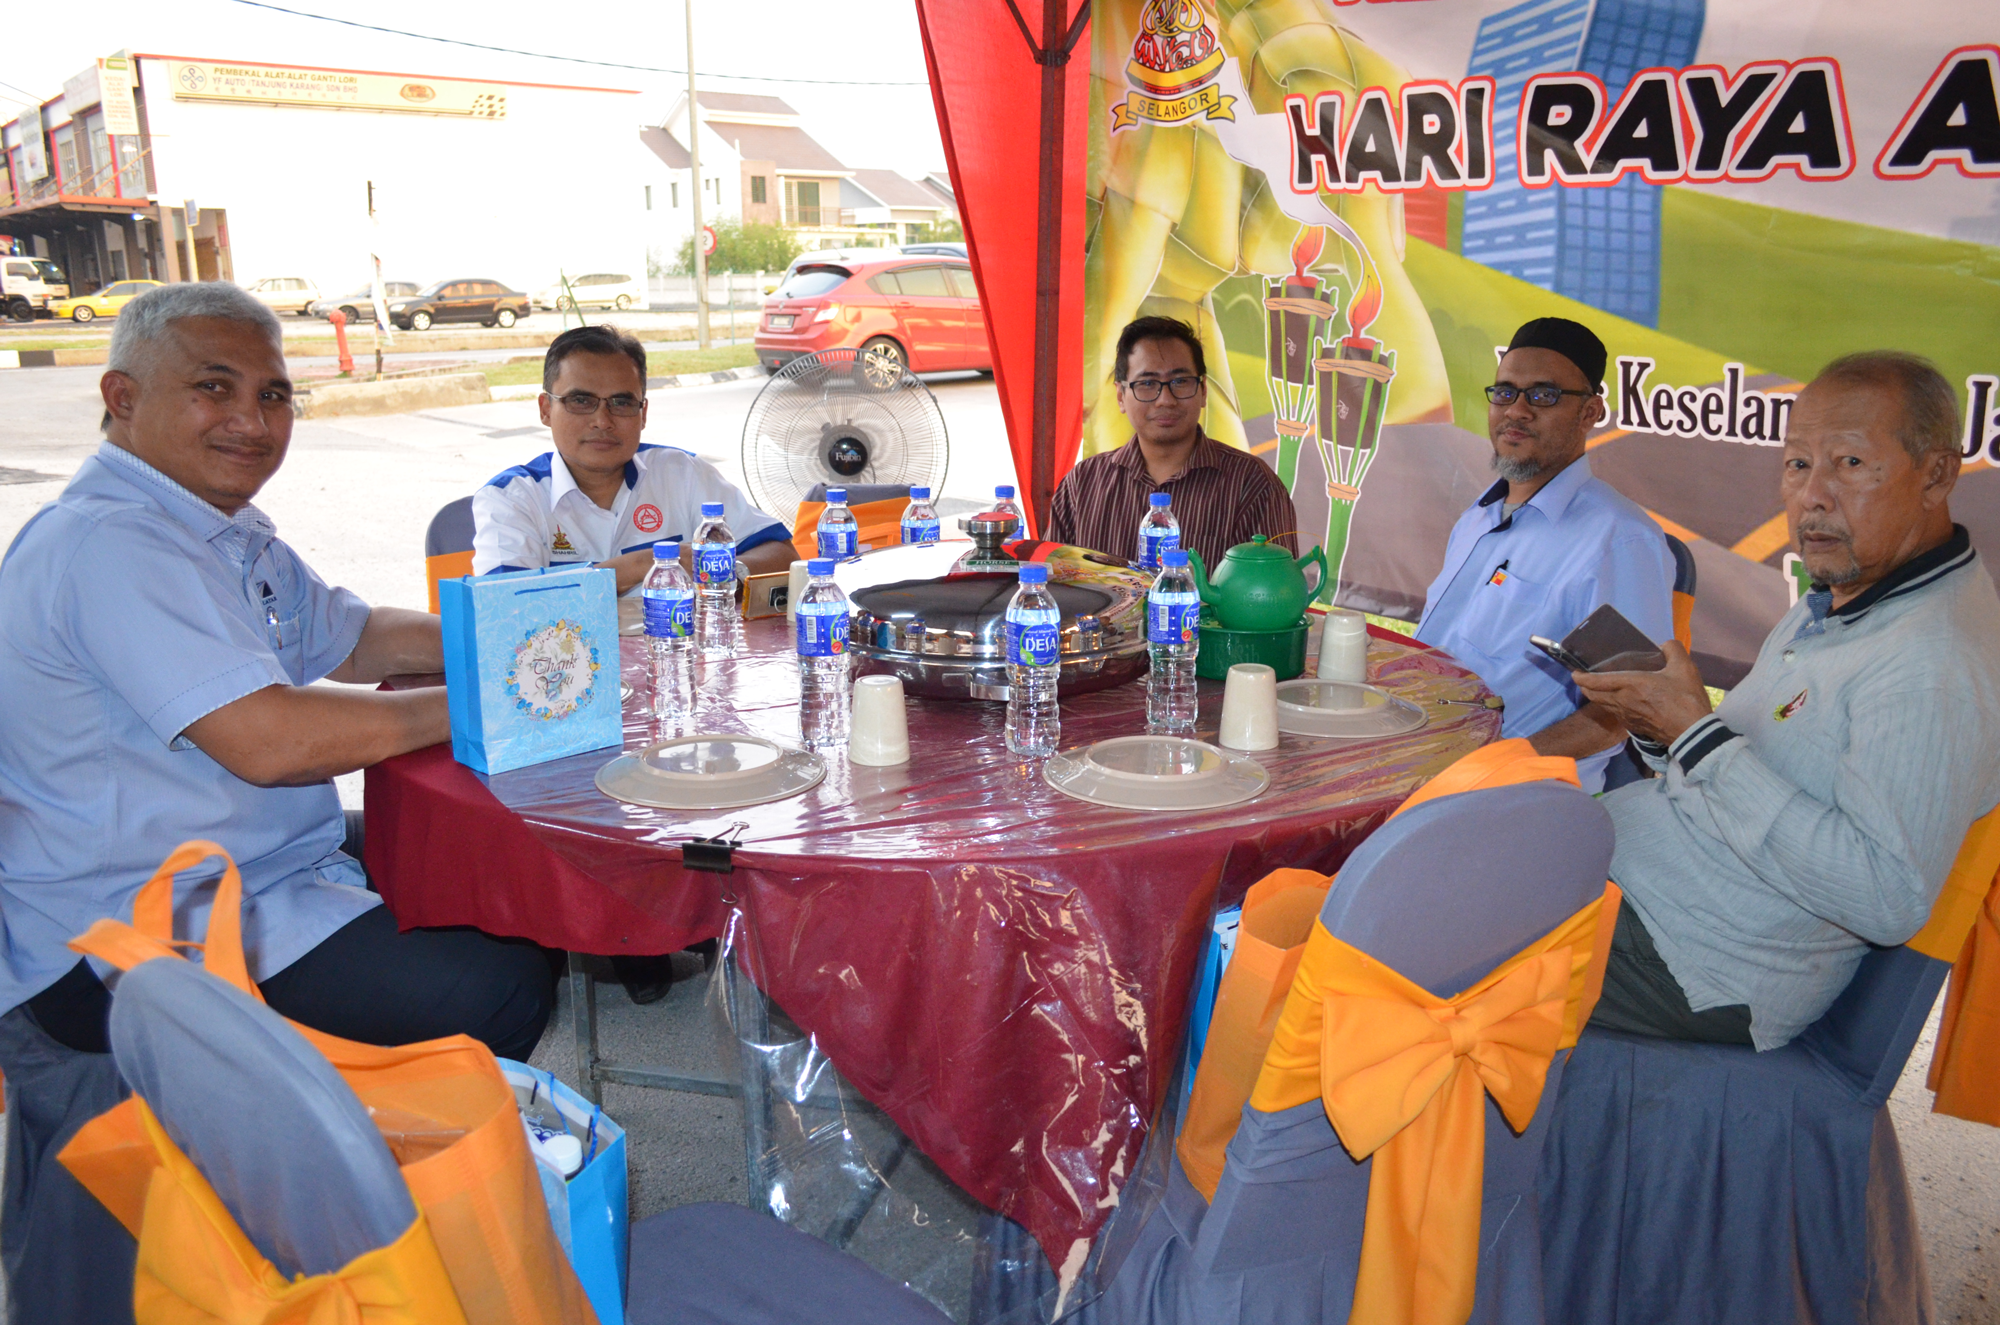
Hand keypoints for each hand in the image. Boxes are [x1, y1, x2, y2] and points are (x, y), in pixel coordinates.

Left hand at [1569, 641, 1710, 745]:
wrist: (1693, 732)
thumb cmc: (1686, 699)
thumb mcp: (1684, 667)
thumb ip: (1672, 649)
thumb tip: (1664, 645)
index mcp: (1631, 684)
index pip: (1597, 681)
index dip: (1582, 677)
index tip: (1575, 673)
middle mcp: (1623, 701)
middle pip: (1592, 694)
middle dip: (1585, 686)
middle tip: (1584, 678)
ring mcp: (1626, 716)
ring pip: (1602, 705)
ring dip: (1596, 696)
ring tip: (1599, 687)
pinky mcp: (1632, 727)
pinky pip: (1614, 713)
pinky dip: (1609, 706)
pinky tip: (1619, 701)